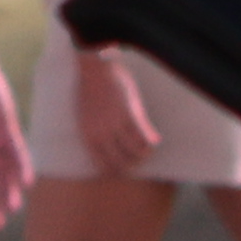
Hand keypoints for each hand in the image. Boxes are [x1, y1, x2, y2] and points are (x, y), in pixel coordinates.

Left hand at [73, 47, 162, 179]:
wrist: (94, 69)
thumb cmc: (89, 90)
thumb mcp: (85, 117)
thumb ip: (94, 132)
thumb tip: (100, 145)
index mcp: (88, 137)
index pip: (104, 166)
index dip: (116, 171)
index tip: (124, 168)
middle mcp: (102, 135)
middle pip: (122, 164)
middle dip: (132, 166)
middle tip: (140, 161)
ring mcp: (116, 126)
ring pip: (135, 153)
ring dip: (145, 155)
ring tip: (149, 150)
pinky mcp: (129, 115)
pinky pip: (144, 137)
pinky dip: (151, 142)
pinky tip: (155, 141)